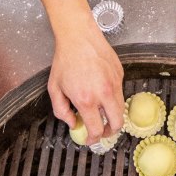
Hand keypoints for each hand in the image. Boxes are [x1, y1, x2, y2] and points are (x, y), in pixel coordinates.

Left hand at [47, 26, 124, 143]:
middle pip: (117, 124)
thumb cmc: (65, 60)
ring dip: (113, 115)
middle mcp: (104, 93)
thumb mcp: (54, 88)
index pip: (96, 129)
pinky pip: (120, 92)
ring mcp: (115, 83)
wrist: (78, 36)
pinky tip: (101, 89)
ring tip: (102, 112)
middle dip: (110, 132)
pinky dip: (112, 97)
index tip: (90, 139)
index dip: (93, 139)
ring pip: (121, 109)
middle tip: (102, 131)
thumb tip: (73, 123)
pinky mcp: (120, 74)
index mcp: (86, 100)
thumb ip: (61, 111)